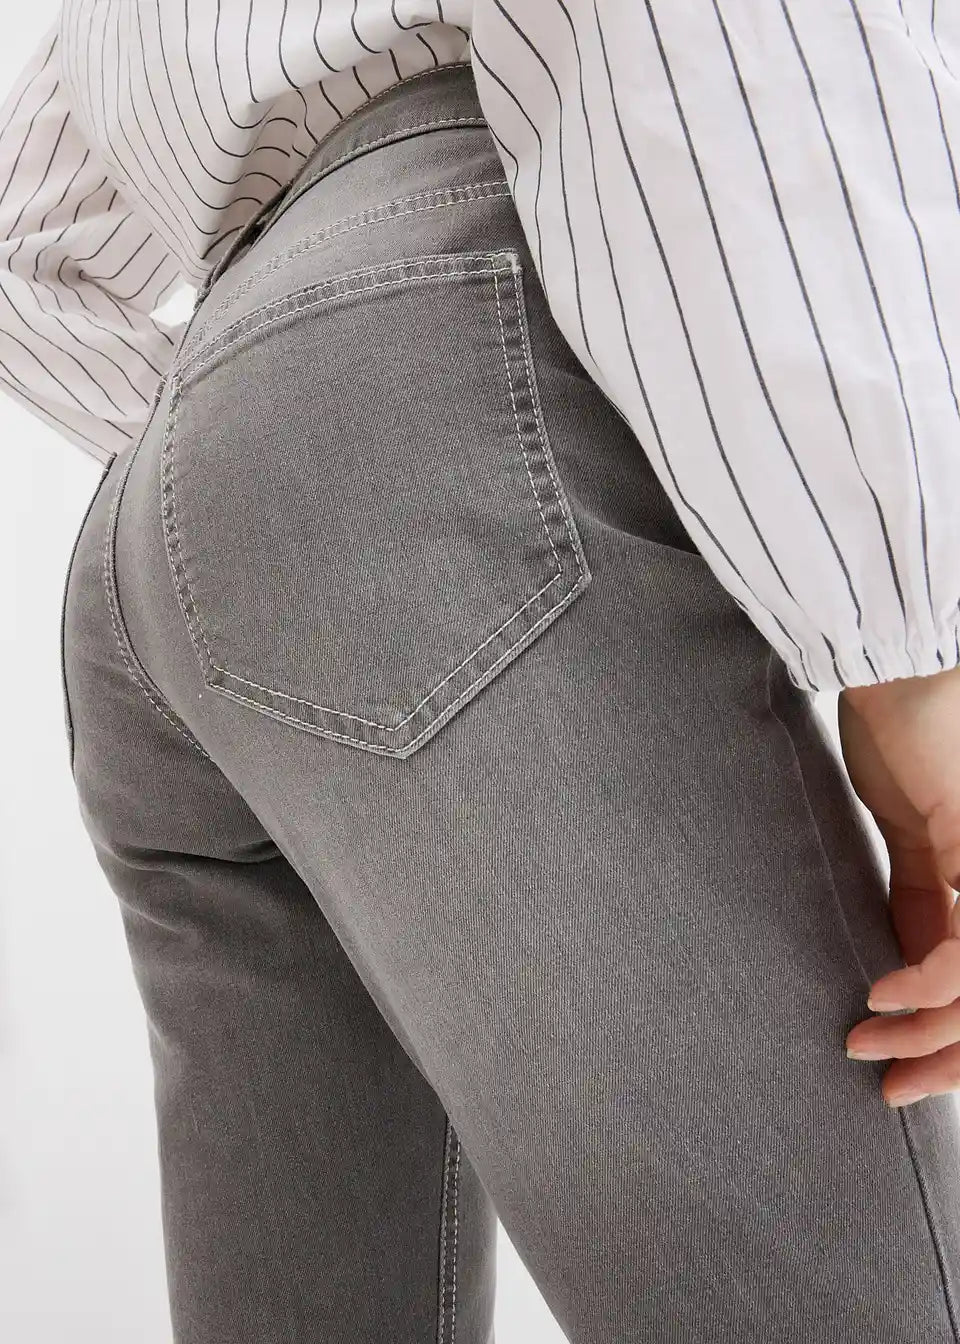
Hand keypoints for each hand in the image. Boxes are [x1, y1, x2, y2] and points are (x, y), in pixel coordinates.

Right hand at [837, 663, 959, 1105]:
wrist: (896, 671)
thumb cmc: (902, 738)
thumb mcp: (910, 838)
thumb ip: (921, 902)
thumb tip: (912, 975)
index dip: (953, 1040)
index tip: (903, 1068)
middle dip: (947, 1060)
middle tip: (892, 1090)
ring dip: (928, 1036)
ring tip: (867, 1049)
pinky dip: (924, 985)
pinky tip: (882, 995)